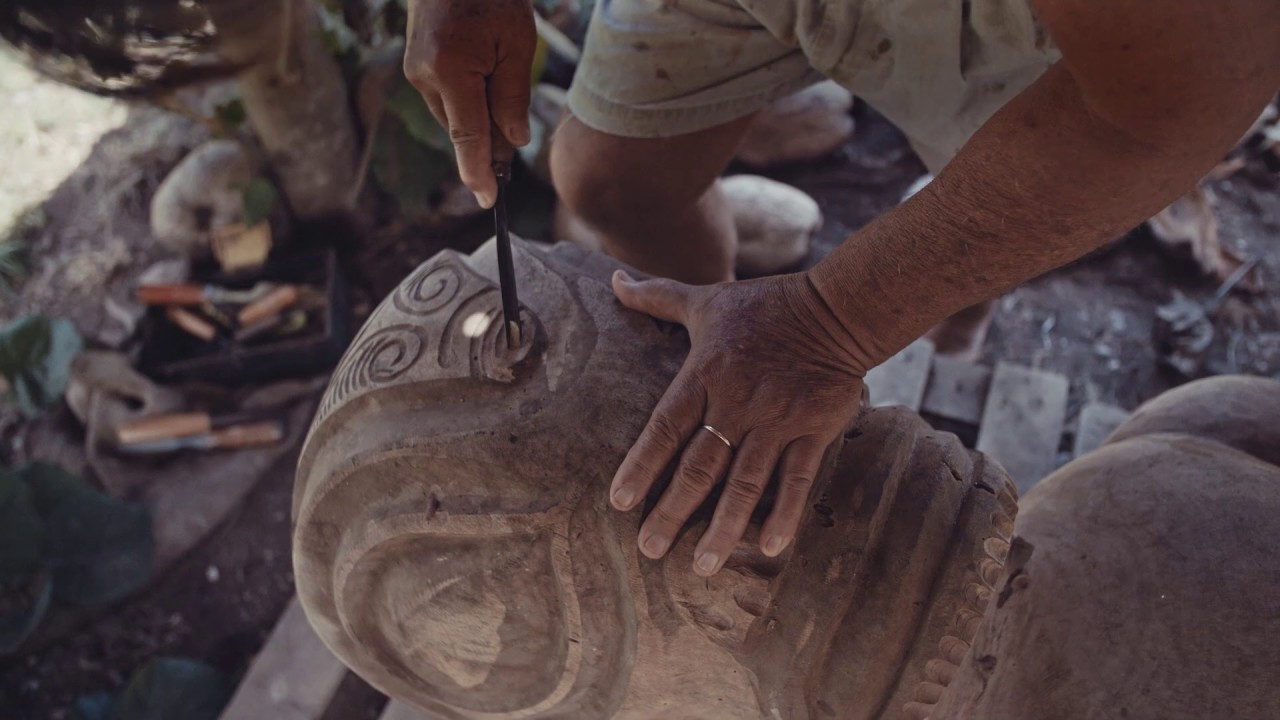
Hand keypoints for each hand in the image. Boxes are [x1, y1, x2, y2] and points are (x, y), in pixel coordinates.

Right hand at [404, 0, 535, 207]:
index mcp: (452, 70)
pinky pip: (445, 97)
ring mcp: (415, 70)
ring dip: (478, 114)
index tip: (487, 200)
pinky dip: (465, 99)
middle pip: (462, 129)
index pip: (468, 137)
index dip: (479, 172)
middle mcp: (426, 75)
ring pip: (454, 115)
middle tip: (515, 131)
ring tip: (498, 77)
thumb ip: (512, 97)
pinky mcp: (414, 64)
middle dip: (489, 137)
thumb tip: (513, 142)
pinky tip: (482, 72)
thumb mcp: (517, 44)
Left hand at [610, 270, 868, 575]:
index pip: (665, 428)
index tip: (620, 502)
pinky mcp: (814, 430)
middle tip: (650, 549)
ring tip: (702, 565)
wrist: (836, 309)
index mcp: (705, 375)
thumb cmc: (765, 306)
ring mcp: (777, 420)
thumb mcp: (705, 300)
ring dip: (723, 527)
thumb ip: (656, 296)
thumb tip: (613, 279)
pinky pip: (796, 479)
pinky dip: (783, 513)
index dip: (641, 466)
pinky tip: (768, 546)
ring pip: (745, 482)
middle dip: (672, 511)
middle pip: (699, 466)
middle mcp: (738, 403)